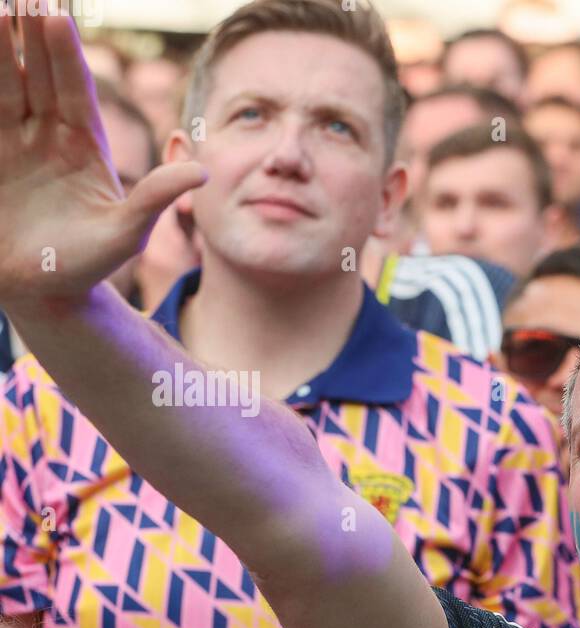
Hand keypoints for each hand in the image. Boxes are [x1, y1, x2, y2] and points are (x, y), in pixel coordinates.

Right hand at [0, 14, 204, 310]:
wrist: (46, 292)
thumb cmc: (91, 265)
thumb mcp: (129, 233)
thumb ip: (159, 198)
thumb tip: (203, 172)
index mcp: (86, 148)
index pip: (74, 91)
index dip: (65, 56)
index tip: (57, 17)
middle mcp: (49, 137)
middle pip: (39, 77)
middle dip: (29, 39)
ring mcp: (16, 145)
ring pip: (6, 87)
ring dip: (1, 54)